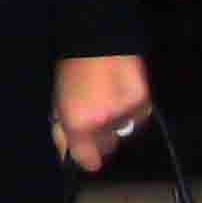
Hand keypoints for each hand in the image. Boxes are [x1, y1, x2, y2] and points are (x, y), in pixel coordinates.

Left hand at [52, 53, 151, 174]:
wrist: (97, 42)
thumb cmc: (71, 72)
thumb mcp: (58, 103)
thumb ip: (61, 131)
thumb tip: (65, 156)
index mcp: (77, 123)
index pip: (87, 157)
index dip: (88, 160)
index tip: (89, 160)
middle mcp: (103, 123)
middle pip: (107, 146)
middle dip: (101, 138)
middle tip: (95, 120)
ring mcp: (125, 113)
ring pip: (124, 131)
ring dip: (117, 123)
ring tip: (109, 100)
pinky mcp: (143, 102)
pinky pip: (138, 117)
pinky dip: (132, 110)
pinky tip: (122, 92)